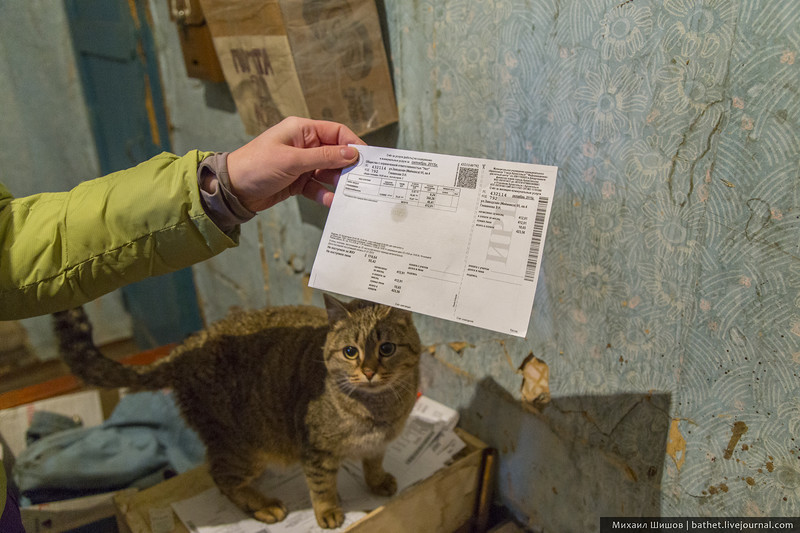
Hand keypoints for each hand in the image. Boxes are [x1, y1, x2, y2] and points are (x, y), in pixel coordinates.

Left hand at [227, 116, 364, 210]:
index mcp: (301, 130)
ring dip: (337, 183)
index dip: (352, 144)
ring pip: (327, 172)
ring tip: (350, 194)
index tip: (367, 159)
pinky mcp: (297, 181)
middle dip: (347, 167)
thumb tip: (352, 153)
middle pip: (335, 154)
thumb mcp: (293, 160)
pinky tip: (332, 202)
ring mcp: (301, 164)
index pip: (336, 132)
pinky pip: (317, 187)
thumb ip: (324, 157)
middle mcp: (303, 145)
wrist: (233, 190)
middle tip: (363, 180)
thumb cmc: (257, 166)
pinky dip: (324, 194)